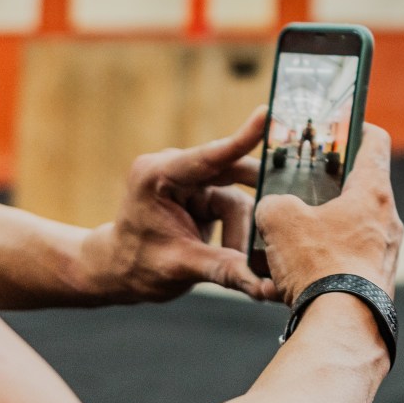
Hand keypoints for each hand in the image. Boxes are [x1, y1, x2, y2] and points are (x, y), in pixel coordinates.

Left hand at [76, 107, 279, 303]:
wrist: (120, 272)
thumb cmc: (138, 267)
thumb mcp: (181, 269)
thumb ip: (225, 271)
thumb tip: (266, 287)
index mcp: (158, 175)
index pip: (208, 156)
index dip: (241, 137)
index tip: (266, 115)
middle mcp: (175, 168)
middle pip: (232, 172)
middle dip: (254, 207)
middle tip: (283, 226)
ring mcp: (190, 179)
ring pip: (237, 197)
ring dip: (242, 231)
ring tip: (241, 264)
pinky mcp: (201, 191)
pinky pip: (234, 204)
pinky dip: (239, 230)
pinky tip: (237, 252)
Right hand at [256, 124, 403, 302]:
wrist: (342, 325)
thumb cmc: (318, 264)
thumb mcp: (280, 220)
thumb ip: (274, 202)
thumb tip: (274, 210)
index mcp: (373, 191)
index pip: (374, 141)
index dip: (355, 126)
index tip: (338, 126)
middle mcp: (388, 219)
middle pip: (362, 186)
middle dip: (331, 183)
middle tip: (302, 184)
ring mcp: (386, 252)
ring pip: (355, 225)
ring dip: (326, 224)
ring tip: (293, 232)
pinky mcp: (377, 279)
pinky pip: (352, 257)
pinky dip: (328, 256)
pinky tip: (301, 268)